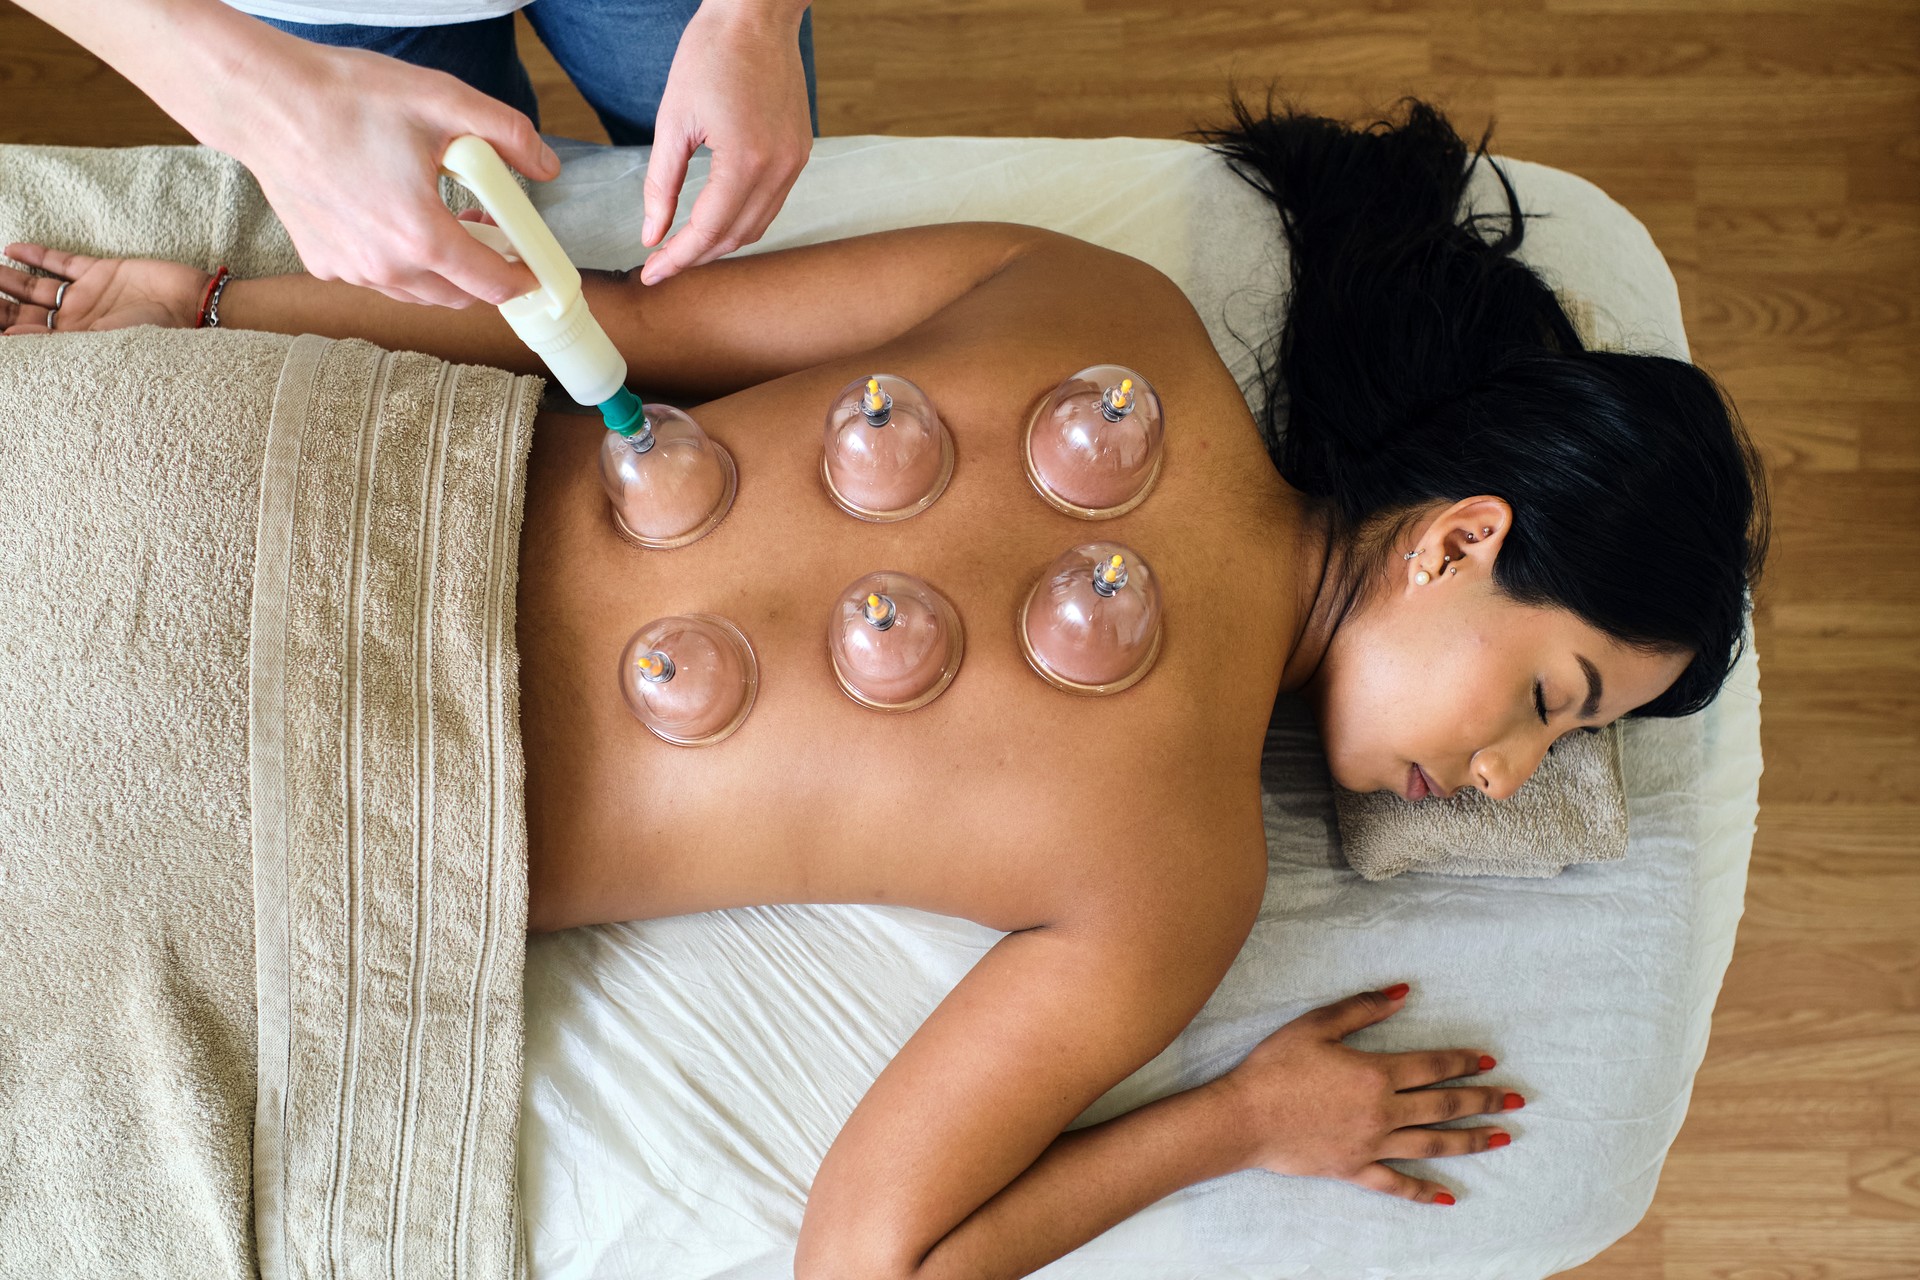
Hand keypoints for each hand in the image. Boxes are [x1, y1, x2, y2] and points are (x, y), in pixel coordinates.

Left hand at [1, 243, 208, 334]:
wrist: (194, 306)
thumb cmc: (159, 333)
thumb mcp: (107, 344)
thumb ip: (60, 340)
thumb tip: (12, 334)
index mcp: (77, 344)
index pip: (29, 335)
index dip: (4, 328)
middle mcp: (77, 322)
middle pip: (25, 311)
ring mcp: (87, 295)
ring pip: (35, 285)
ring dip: (7, 278)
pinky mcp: (101, 272)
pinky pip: (62, 263)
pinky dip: (38, 255)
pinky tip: (12, 249)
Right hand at [197, 32, 559, 307]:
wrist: (263, 100)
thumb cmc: (347, 97)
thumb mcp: (443, 100)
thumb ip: (508, 134)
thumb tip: (547, 167)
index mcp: (421, 235)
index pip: (493, 285)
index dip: (524, 281)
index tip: (537, 271)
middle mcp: (385, 266)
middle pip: (458, 297)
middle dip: (485, 273)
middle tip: (492, 230)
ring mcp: (350, 270)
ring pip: (418, 292)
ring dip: (443, 269)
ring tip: (447, 219)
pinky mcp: (323, 264)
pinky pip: (379, 277)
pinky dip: (399, 260)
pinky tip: (395, 216)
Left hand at [638, 0, 812, 285]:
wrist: (756, 16)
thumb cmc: (711, 54)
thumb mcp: (672, 119)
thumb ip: (661, 184)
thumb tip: (651, 233)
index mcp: (746, 160)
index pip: (708, 230)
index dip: (677, 258)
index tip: (651, 274)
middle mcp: (778, 168)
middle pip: (736, 236)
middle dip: (697, 256)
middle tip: (662, 264)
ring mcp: (795, 161)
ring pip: (758, 225)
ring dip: (721, 242)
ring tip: (686, 247)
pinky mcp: (799, 152)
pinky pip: (772, 202)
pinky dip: (743, 218)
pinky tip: (717, 217)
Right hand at [1215, 985, 1518, 1204]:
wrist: (1244, 1118)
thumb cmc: (1275, 1067)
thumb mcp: (1315, 1025)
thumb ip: (1362, 1009)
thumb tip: (1402, 992)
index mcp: (1376, 1073)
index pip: (1432, 1065)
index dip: (1462, 1061)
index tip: (1488, 1060)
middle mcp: (1383, 1112)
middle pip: (1444, 1106)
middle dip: (1483, 1100)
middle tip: (1515, 1100)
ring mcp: (1372, 1145)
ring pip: (1432, 1144)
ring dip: (1470, 1140)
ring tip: (1501, 1138)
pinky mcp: (1355, 1169)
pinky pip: (1398, 1184)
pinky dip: (1425, 1192)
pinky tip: (1449, 1197)